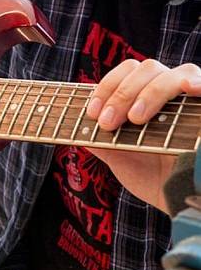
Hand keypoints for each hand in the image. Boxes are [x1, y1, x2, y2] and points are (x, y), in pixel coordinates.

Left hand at [85, 59, 200, 213]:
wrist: (183, 201)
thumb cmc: (152, 177)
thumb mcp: (120, 158)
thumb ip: (100, 139)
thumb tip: (80, 125)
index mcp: (145, 93)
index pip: (126, 72)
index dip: (107, 87)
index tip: (92, 114)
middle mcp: (171, 89)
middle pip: (146, 69)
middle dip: (122, 94)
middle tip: (108, 123)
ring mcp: (193, 98)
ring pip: (176, 73)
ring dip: (151, 93)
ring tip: (137, 119)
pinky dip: (198, 83)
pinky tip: (190, 89)